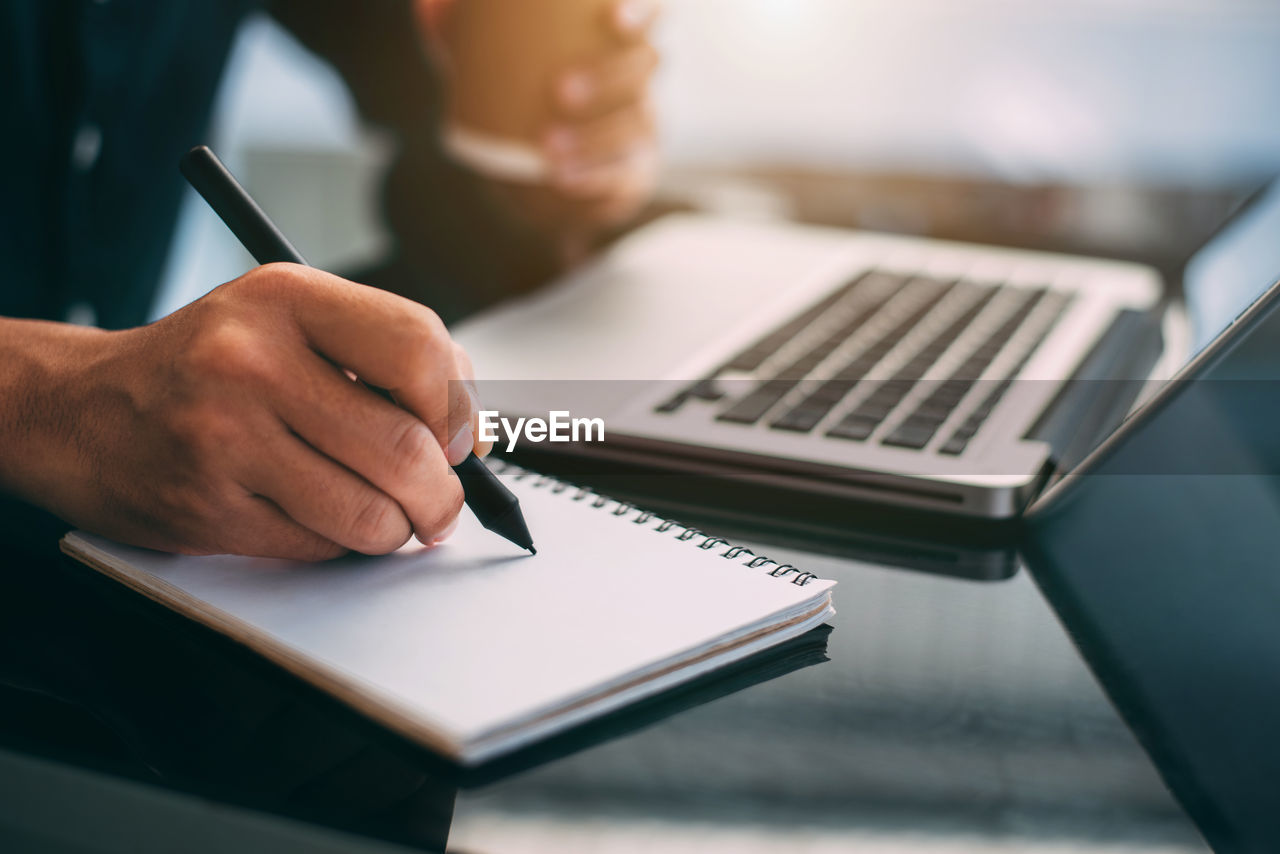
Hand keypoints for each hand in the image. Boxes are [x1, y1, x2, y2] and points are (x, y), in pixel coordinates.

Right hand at [0, 264, 487, 559]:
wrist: (82, 409)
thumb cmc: (208, 365)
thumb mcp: (289, 321)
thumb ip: (384, 356)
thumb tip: (474, 429)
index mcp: (287, 298)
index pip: (420, 349)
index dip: (459, 408)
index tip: (460, 438)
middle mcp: (252, 360)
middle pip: (404, 448)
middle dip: (442, 495)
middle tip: (442, 506)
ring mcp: (224, 436)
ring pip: (370, 512)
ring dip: (397, 530)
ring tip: (387, 516)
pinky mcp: (207, 506)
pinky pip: (319, 546)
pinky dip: (339, 544)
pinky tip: (317, 516)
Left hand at [419, 0, 659, 257]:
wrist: (544, 161)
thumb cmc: (522, 88)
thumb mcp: (495, 56)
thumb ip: (468, 31)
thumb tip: (427, 7)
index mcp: (616, 39)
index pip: (647, 11)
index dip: (639, 12)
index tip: (614, 21)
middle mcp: (639, 79)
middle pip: (644, 68)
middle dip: (608, 78)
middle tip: (560, 91)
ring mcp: (642, 127)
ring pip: (635, 127)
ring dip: (595, 137)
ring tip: (548, 147)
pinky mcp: (634, 173)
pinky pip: (622, 176)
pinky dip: (593, 178)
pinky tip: (560, 180)